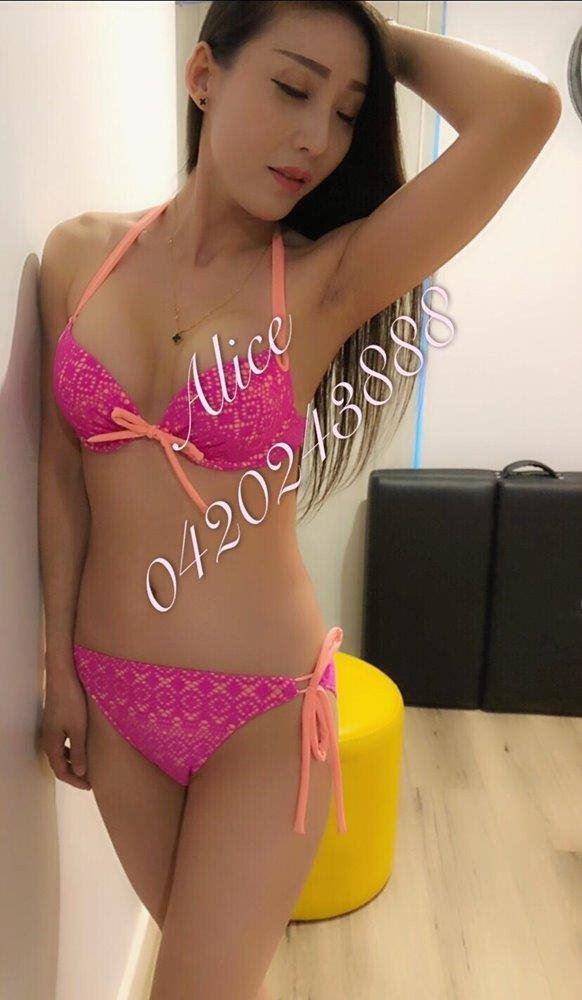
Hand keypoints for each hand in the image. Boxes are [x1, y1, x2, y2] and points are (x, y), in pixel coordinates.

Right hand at [39, 656, 91, 789]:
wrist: (63, 677)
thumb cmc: (72, 702)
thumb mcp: (78, 729)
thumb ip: (78, 752)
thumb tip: (79, 773)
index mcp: (52, 744)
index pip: (61, 771)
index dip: (75, 781)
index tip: (90, 786)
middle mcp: (47, 739)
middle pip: (58, 764)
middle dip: (73, 774)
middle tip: (90, 780)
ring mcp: (50, 730)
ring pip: (59, 754)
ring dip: (72, 763)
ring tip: (88, 767)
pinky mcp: (55, 722)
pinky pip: (61, 743)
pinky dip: (70, 751)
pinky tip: (82, 747)